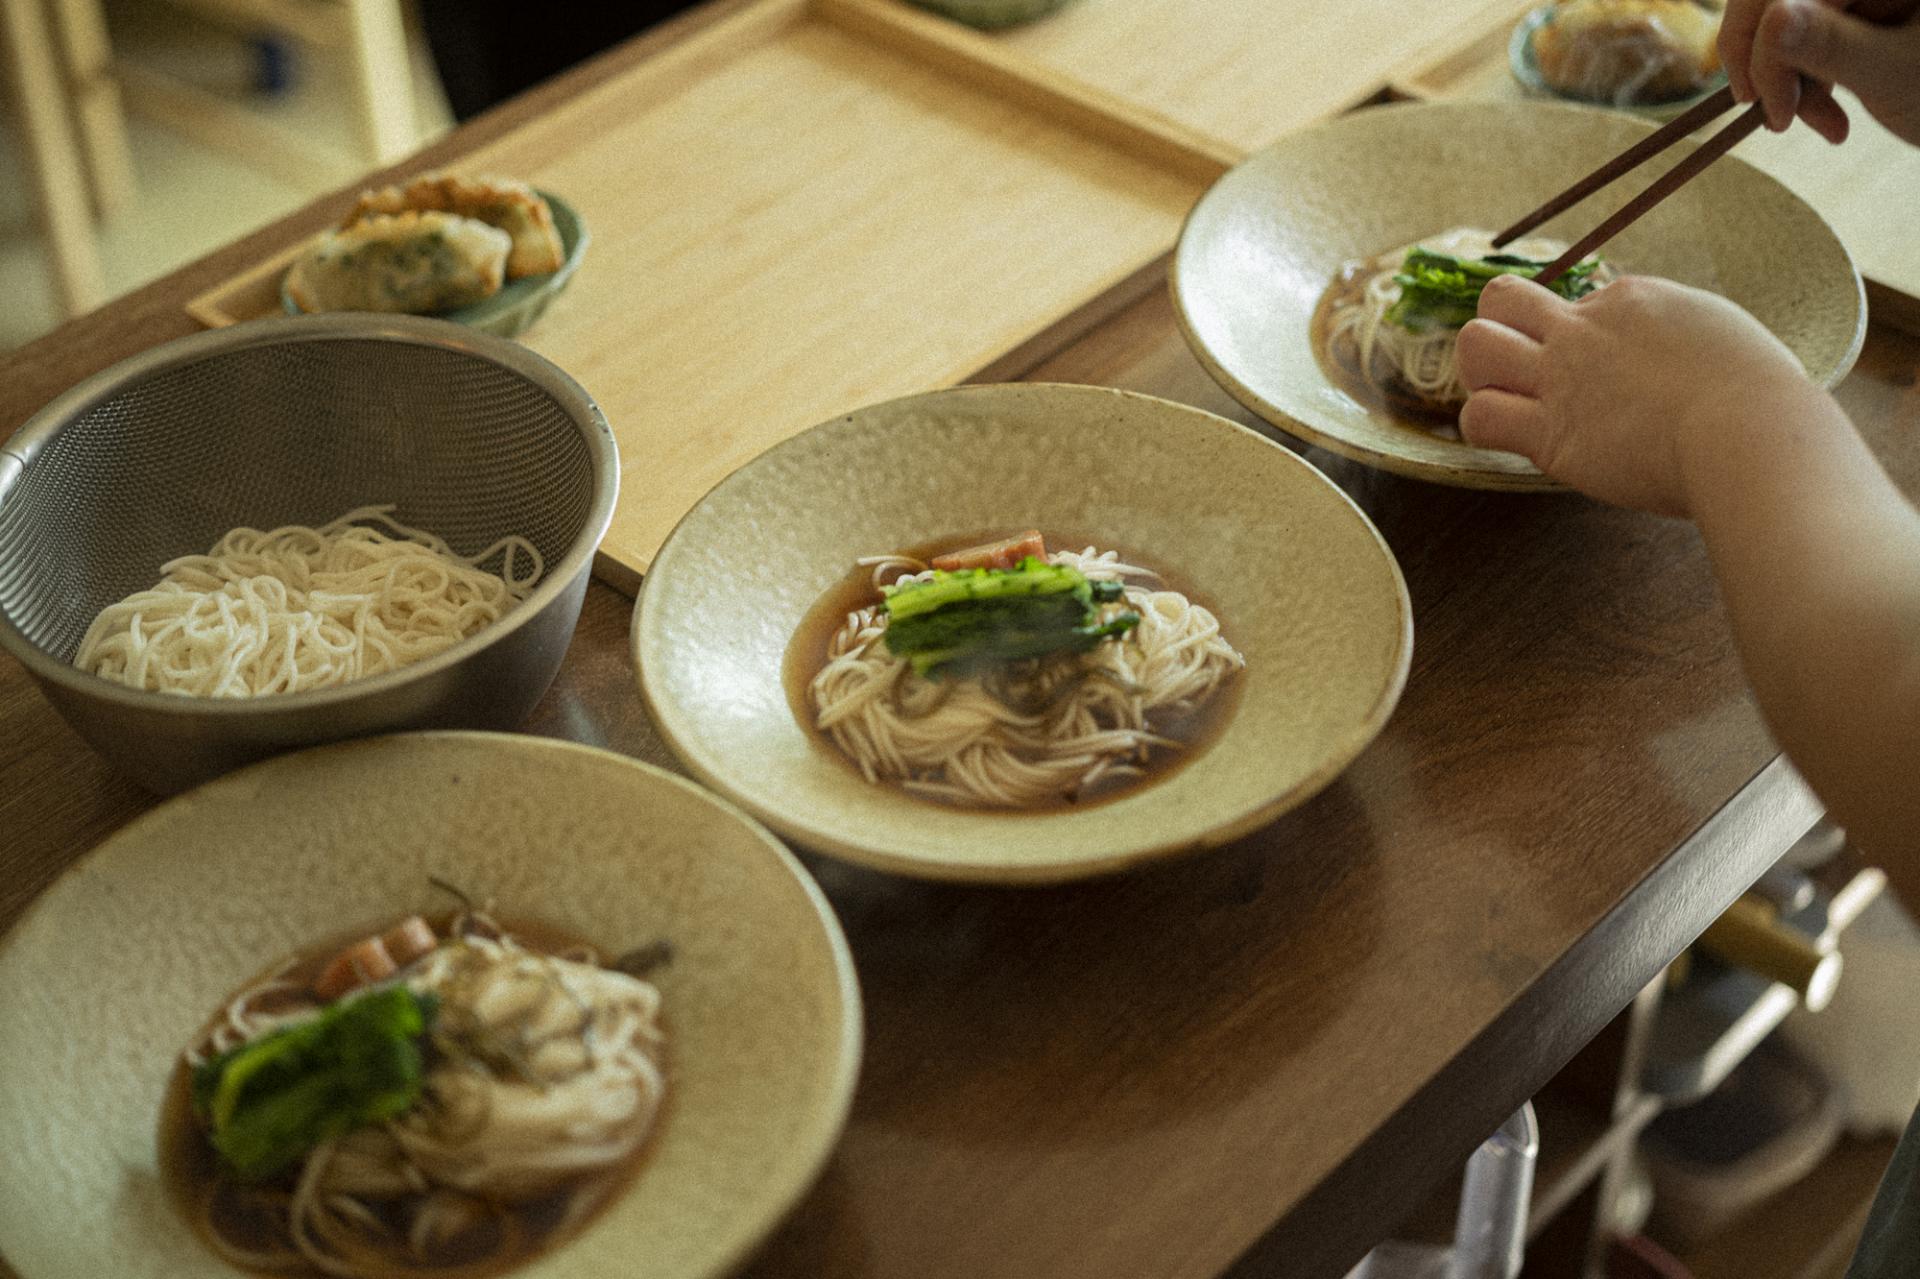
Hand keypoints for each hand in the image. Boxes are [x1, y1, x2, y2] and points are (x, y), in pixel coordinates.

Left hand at [1456, 274, 1815, 516]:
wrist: (1751, 433)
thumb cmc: (1759, 396)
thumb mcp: (1719, 333)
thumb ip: (1678, 334)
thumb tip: (1666, 350)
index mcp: (1632, 299)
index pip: (1572, 300)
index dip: (1577, 331)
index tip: (1605, 365)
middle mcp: (1584, 329)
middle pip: (1500, 297)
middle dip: (1499, 326)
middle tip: (1522, 367)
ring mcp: (1561, 379)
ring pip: (1475, 346)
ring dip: (1480, 371)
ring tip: (1508, 397)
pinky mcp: (1550, 434)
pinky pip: (1480, 417)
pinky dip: (1485, 425)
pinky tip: (1513, 436)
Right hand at [1719, 0, 1919, 145]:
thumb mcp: (1894, 72)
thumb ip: (1831, 44)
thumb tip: (1771, 21)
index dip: (1765, 47)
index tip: (1767, 108)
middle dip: (1770, 61)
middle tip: (1779, 118)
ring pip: (1782, 20)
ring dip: (1788, 79)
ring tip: (1825, 124)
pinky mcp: (1854, 9)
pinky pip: (1801, 32)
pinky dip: (1805, 77)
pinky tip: (1830, 112)